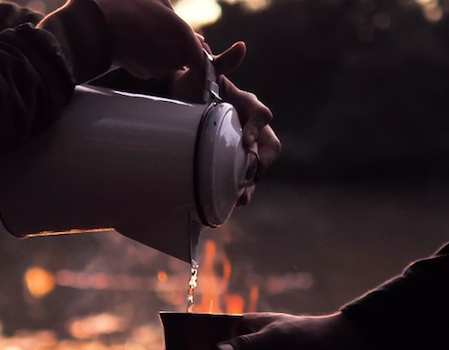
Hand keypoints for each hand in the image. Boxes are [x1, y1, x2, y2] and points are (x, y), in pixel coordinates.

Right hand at [93, 0, 205, 79]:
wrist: (96, 25)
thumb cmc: (127, 5)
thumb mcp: (158, 0)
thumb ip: (173, 16)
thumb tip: (182, 26)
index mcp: (184, 36)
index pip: (201, 57)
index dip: (197, 52)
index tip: (194, 45)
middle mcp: (175, 57)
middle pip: (184, 59)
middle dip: (177, 49)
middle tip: (161, 32)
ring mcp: (159, 68)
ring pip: (167, 64)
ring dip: (161, 54)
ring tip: (144, 35)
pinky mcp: (143, 74)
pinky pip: (151, 67)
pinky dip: (146, 60)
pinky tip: (134, 44)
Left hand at [169, 38, 281, 207]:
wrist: (178, 103)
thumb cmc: (193, 85)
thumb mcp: (204, 72)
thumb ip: (221, 62)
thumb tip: (241, 48)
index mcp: (248, 104)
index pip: (262, 115)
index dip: (257, 128)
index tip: (245, 140)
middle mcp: (251, 126)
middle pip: (270, 144)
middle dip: (261, 161)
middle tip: (247, 173)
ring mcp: (244, 145)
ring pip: (259, 165)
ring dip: (253, 182)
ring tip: (242, 197)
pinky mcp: (234, 160)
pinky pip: (245, 177)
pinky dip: (243, 190)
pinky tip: (234, 203)